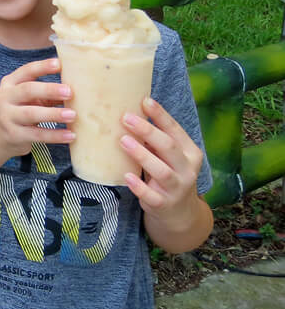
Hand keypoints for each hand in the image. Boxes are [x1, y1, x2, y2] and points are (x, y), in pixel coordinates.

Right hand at [0, 58, 75, 159]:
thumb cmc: (20, 111)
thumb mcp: (27, 98)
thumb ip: (46, 93)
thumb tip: (78, 88)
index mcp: (10, 83)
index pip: (26, 71)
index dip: (43, 67)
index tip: (60, 64)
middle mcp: (6, 97)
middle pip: (27, 90)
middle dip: (49, 90)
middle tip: (69, 92)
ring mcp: (8, 117)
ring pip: (31, 113)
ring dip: (53, 114)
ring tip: (73, 115)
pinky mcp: (14, 135)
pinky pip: (37, 135)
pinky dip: (55, 135)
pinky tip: (70, 134)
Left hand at [121, 97, 203, 225]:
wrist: (180, 214)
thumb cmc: (169, 174)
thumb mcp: (169, 156)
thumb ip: (156, 139)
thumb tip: (130, 111)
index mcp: (190, 152)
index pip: (175, 130)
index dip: (160, 115)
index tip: (144, 100)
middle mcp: (187, 169)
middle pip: (168, 147)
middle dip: (148, 131)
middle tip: (126, 118)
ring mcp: (176, 188)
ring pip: (161, 170)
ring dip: (141, 154)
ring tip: (123, 141)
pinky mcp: (163, 204)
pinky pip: (151, 195)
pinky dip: (139, 186)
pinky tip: (127, 176)